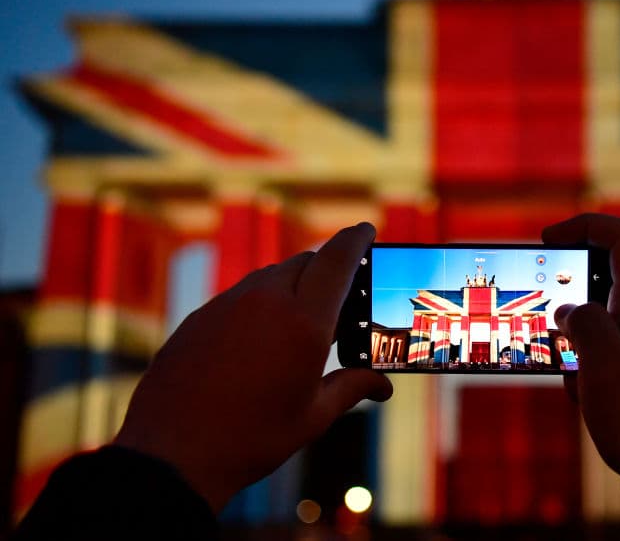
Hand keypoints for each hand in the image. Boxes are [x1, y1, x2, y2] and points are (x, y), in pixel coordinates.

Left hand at [114, 222, 392, 510]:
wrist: (171, 456)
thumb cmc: (251, 439)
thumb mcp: (312, 417)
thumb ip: (352, 388)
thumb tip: (383, 385)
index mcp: (305, 322)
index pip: (338, 259)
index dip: (357, 239)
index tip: (367, 228)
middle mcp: (266, 301)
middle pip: (306, 262)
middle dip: (327, 268)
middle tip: (342, 291)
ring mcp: (227, 305)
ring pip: (270, 276)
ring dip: (292, 285)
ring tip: (301, 320)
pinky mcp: (199, 318)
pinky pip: (239, 296)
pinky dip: (260, 303)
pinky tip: (260, 339)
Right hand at [543, 214, 619, 529]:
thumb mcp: (602, 366)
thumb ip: (583, 324)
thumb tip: (569, 310)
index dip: (586, 225)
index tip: (550, 239)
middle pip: (603, 284)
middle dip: (567, 306)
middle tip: (548, 336)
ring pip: (601, 326)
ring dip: (576, 348)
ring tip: (577, 387)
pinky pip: (610, 356)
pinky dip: (589, 370)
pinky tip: (590, 403)